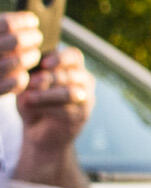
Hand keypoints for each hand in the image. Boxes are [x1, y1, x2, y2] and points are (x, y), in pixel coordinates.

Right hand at [0, 0, 36, 93]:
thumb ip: (3, 26)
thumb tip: (30, 20)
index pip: (7, 25)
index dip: (24, 21)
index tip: (33, 21)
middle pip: (16, 41)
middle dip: (32, 38)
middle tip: (37, 37)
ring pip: (18, 61)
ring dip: (31, 56)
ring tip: (33, 54)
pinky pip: (16, 81)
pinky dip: (22, 76)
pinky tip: (22, 72)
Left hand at [15, 40, 86, 183]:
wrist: (39, 131)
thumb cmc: (34, 102)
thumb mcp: (30, 84)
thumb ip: (34, 75)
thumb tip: (33, 72)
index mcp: (72, 68)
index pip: (74, 56)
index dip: (60, 58)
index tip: (44, 63)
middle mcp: (84, 81)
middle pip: (71, 74)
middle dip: (49, 78)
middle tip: (31, 82)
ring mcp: (85, 99)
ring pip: (71, 93)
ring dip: (47, 94)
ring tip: (29, 98)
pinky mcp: (81, 116)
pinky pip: (67, 110)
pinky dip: (46, 108)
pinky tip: (31, 108)